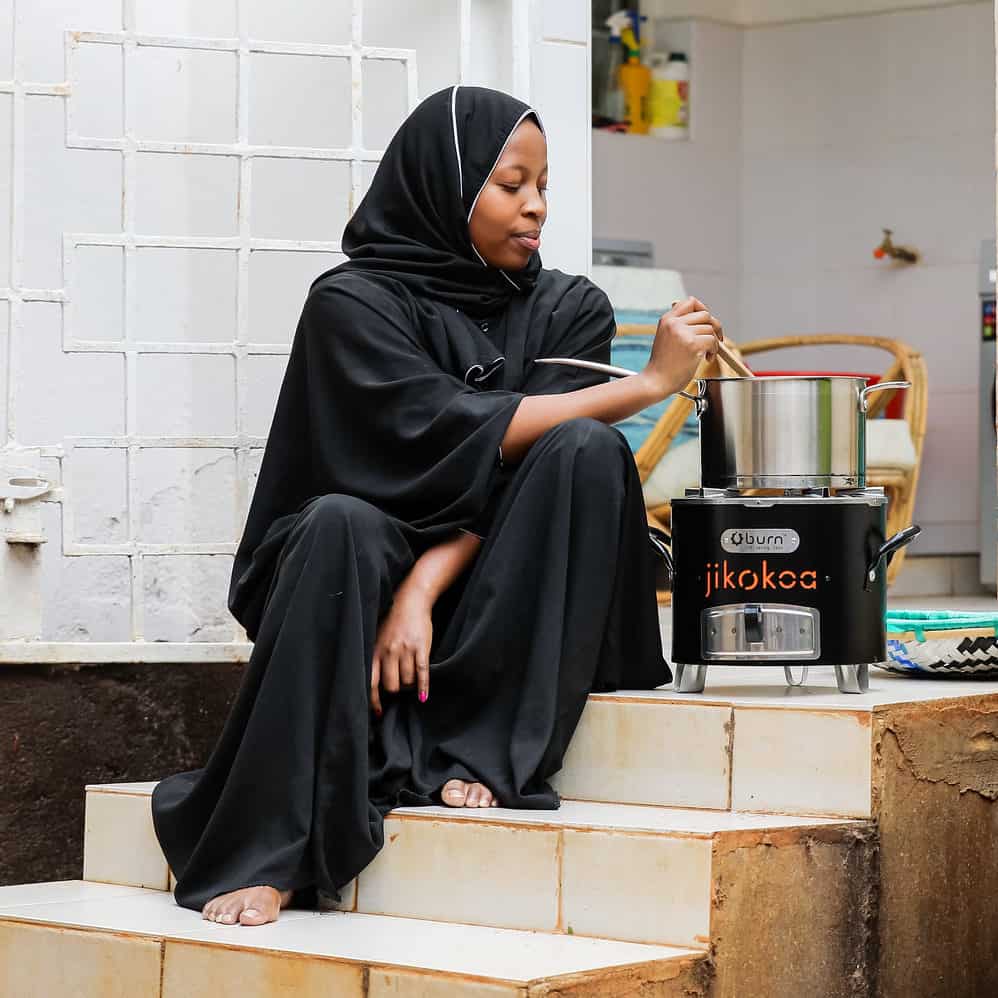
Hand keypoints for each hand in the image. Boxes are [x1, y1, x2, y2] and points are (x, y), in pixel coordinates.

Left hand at [370, 585, 431, 715]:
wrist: (411, 602)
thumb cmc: (393, 623)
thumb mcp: (378, 639)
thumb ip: (377, 659)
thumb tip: (378, 686)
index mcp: (375, 651)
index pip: (370, 682)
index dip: (374, 701)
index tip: (379, 712)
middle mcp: (389, 652)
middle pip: (391, 686)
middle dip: (396, 691)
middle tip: (400, 687)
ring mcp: (405, 650)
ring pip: (407, 681)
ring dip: (409, 686)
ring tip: (411, 680)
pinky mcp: (421, 648)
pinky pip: (422, 673)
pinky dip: (423, 687)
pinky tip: (423, 696)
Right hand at [641, 297, 722, 399]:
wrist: (655, 382)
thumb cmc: (662, 366)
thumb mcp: (665, 339)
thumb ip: (679, 327)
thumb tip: (700, 318)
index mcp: (667, 320)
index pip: (690, 302)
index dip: (702, 308)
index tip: (707, 321)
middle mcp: (674, 323)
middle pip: (705, 315)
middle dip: (713, 327)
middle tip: (714, 339)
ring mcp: (683, 333)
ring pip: (710, 329)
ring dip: (713, 342)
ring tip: (707, 354)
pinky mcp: (692, 344)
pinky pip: (712, 341)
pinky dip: (714, 351)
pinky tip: (706, 359)